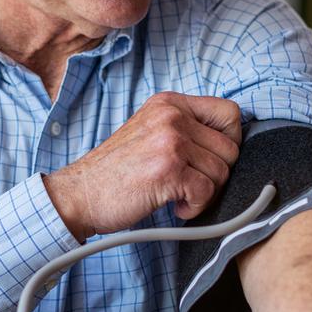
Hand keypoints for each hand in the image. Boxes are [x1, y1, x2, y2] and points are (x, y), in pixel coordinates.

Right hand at [43, 92, 240, 240]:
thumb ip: (185, 129)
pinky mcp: (169, 170)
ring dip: (204, 193)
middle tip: (188, 184)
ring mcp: (171, 141)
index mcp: (169, 103)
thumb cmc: (116, 171)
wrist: (81, 193)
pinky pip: (207, 192)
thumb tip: (231, 144)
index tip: (209, 159)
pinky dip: (194, 208)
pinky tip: (173, 206)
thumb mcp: (150, 131)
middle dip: (215, 174)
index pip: (230, 112)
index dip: (229, 141)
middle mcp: (171, 116)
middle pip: (230, 148)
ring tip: (176, 195)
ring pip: (222, 173)